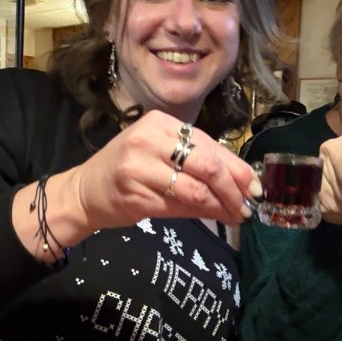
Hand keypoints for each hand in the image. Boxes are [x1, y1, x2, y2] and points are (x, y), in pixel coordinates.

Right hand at [74, 109, 260, 231]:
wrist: (86, 190)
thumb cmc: (129, 169)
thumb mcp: (161, 152)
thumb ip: (197, 161)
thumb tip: (243, 182)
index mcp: (160, 123)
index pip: (210, 145)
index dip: (237, 169)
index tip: (255, 187)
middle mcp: (149, 140)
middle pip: (207, 165)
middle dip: (233, 189)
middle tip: (248, 206)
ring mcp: (139, 168)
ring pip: (196, 190)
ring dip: (222, 206)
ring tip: (236, 215)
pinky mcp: (135, 196)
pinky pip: (180, 207)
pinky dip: (202, 214)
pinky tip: (215, 218)